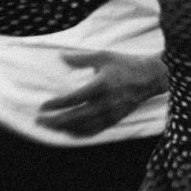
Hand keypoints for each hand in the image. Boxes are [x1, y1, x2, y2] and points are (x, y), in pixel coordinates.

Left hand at [37, 51, 167, 137]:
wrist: (150, 78)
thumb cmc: (125, 64)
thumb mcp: (103, 56)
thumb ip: (81, 59)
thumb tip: (61, 57)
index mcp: (101, 85)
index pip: (74, 99)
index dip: (57, 104)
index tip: (43, 106)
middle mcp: (105, 103)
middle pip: (75, 117)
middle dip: (55, 120)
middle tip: (40, 120)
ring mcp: (110, 114)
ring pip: (83, 127)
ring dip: (64, 128)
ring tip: (50, 126)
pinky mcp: (114, 119)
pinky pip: (94, 130)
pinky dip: (79, 133)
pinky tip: (68, 132)